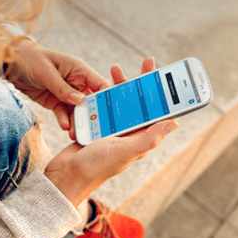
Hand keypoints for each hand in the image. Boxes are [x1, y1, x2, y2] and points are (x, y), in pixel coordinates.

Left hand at [4, 39, 109, 130]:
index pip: (100, 84)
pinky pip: (63, 114)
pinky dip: (65, 121)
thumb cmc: (31, 59)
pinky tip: (66, 128)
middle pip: (90, 101)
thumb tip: (80, 100)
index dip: (108, 97)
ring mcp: (67, 94)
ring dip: (78, 122)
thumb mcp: (46, 71)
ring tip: (76, 133)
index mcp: (80, 70)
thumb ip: (62, 87)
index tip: (111, 112)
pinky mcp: (56, 102)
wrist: (11, 64)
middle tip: (93, 129)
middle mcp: (77, 83)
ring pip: (77, 111)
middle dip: (93, 115)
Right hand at [44, 57, 177, 206]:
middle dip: (142, 82)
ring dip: (119, 84)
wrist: (64, 176)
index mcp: (139, 139)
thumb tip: (174, 123)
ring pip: (119, 101)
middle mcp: (127, 134)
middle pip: (139, 103)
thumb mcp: (124, 151)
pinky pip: (100, 107)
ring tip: (115, 69)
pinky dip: (100, 94)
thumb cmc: (95, 168)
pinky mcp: (94, 128)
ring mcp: (110, 130)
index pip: (156, 113)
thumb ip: (148, 138)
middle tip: (146, 62)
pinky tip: (96, 84)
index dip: (162, 94)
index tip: (165, 75)